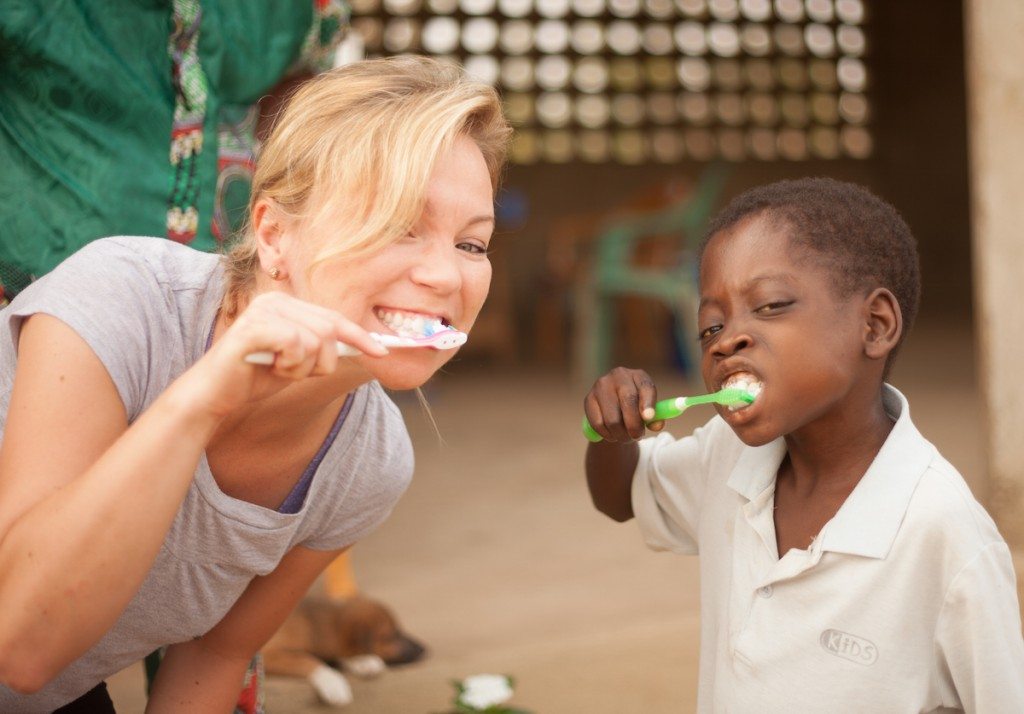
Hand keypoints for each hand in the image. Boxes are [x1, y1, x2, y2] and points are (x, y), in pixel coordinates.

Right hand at [179, 292, 387, 417]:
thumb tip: (365, 346)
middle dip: (323, 362)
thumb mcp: (298, 361)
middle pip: (330, 330)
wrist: (214, 394)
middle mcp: (276, 301)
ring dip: (303, 368)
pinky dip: (290, 366)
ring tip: (278, 369)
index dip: (359, 337)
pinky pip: (296, 346)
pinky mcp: (254, 327)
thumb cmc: (255, 377)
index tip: (382, 353)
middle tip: (296, 373)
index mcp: (286, 304)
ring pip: (317, 341)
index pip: (334, 318)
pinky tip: (270, 368)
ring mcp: (263, 311)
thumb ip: (323, 349)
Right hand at [583, 367, 664, 442]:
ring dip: (621, 434)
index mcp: (638, 375)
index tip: (648, 418)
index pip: (646, 387)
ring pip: (612, 419)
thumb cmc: (635, 408)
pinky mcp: (588, 399)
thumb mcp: (648, 410)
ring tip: (625, 437)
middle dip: (634, 425)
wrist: (612, 406)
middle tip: (637, 437)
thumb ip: (655, 418)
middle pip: (628, 402)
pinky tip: (612, 434)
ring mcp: (601, 386)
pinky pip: (598, 424)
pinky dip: (607, 435)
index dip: (648, 403)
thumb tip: (656, 425)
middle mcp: (619, 375)